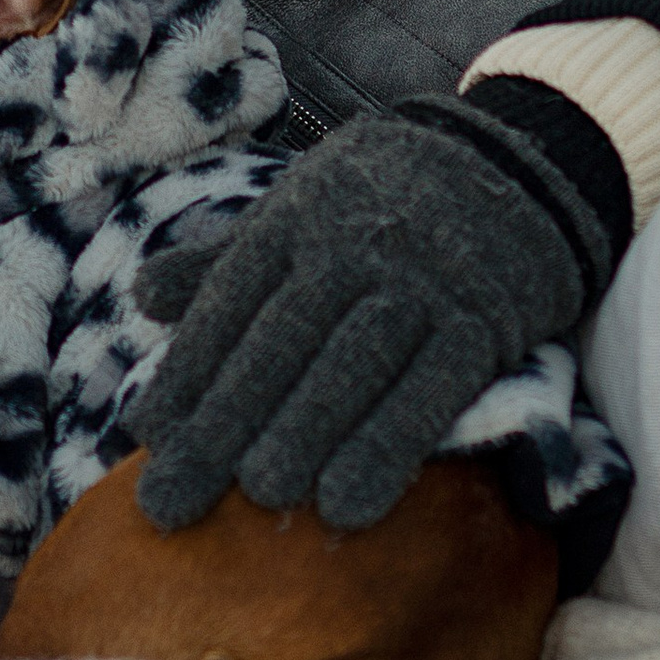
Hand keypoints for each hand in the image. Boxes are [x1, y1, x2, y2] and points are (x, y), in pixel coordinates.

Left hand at [131, 94, 619, 534]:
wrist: (518, 156)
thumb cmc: (385, 196)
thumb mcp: (301, 206)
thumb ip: (225, 258)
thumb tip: (141, 296)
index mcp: (297, 218)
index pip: (231, 301)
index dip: (189, 369)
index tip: (146, 435)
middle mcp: (351, 245)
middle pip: (278, 342)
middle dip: (222, 424)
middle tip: (171, 499)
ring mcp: (419, 281)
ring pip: (350, 364)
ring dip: (302, 433)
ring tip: (257, 498)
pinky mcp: (482, 319)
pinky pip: (431, 389)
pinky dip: (388, 447)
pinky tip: (348, 503)